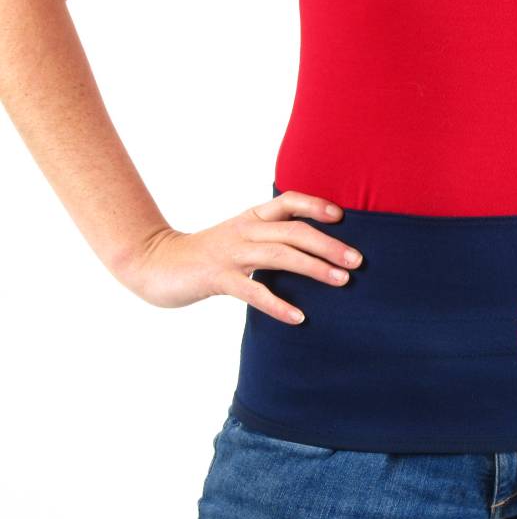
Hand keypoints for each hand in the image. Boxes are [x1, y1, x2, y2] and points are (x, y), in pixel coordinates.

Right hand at [117, 191, 362, 324]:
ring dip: (314, 268)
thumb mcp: (242, 238)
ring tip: (342, 281)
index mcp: (252, 217)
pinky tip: (299, 317)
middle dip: (329, 245)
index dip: (315, 205)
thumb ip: (272, 240)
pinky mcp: (218, 278)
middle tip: (358, 261)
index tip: (342, 216)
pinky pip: (253, 291)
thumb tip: (317, 253)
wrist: (156, 264)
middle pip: (293, 231)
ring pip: (280, 256)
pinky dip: (278, 304)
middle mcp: (245, 230)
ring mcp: (231, 253)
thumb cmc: (208, 255)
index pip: (288, 202)